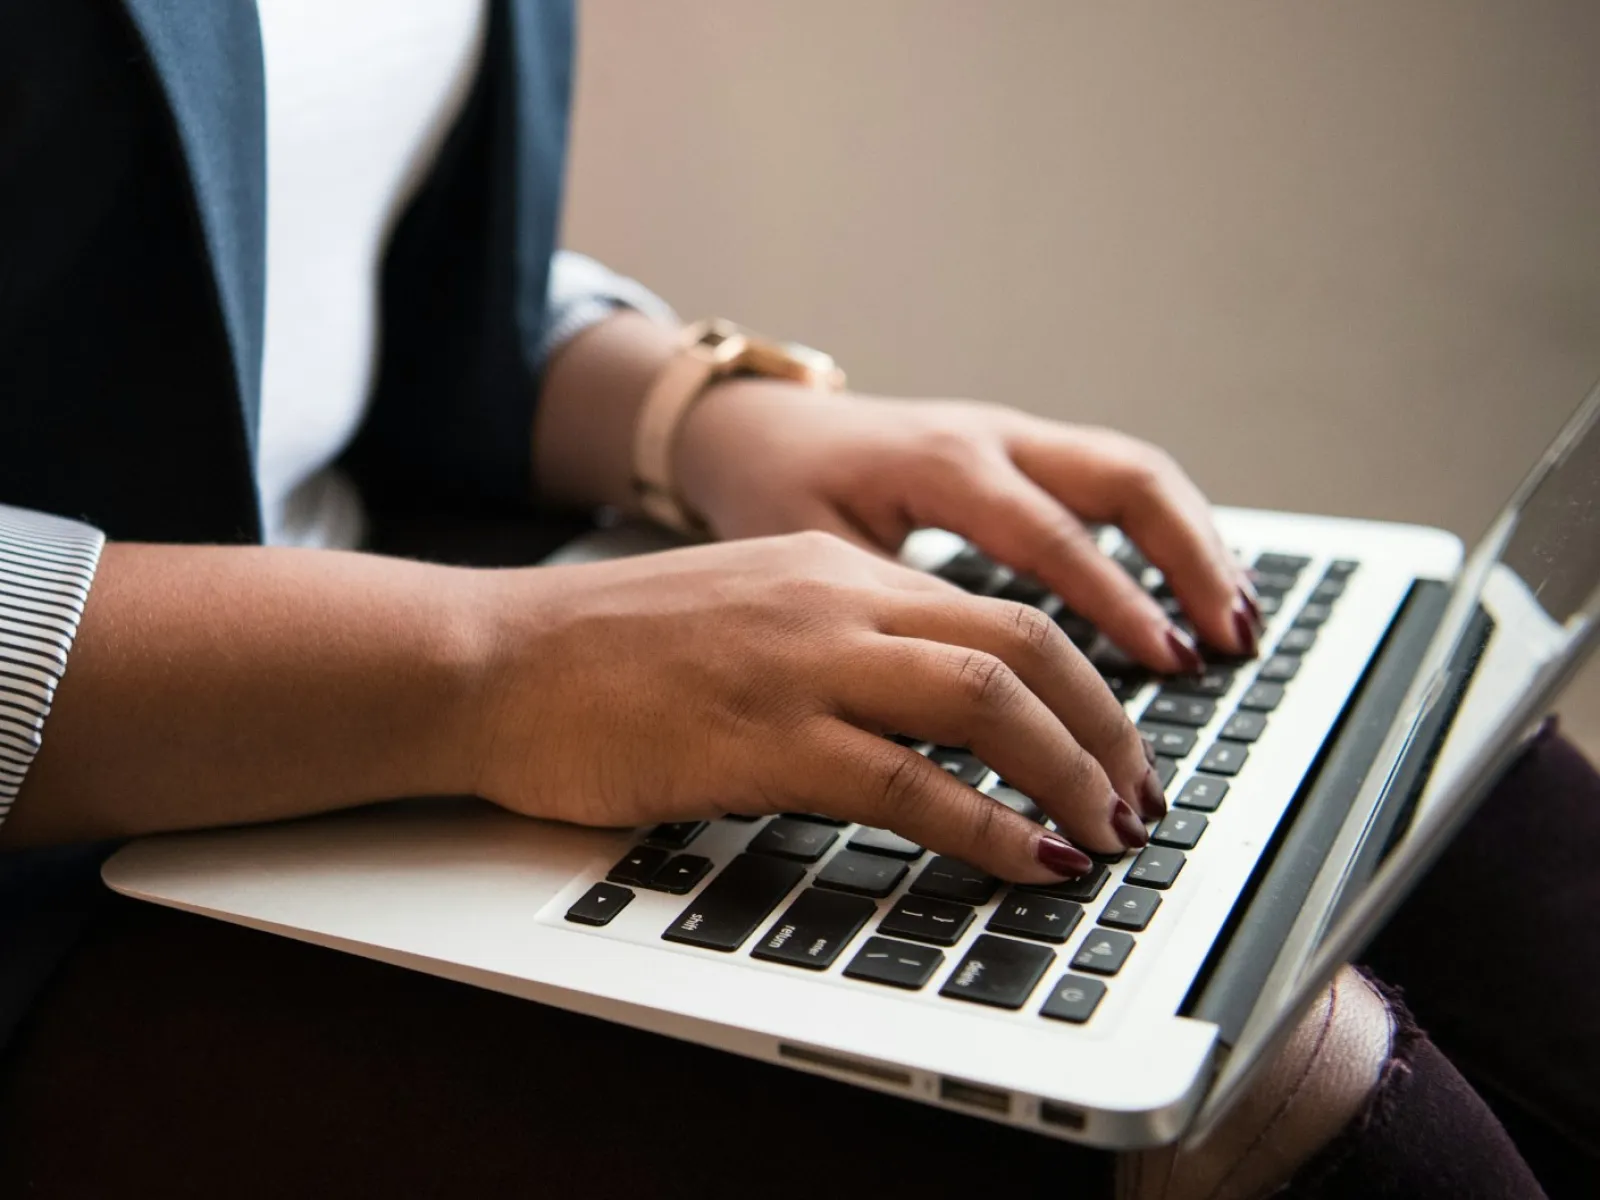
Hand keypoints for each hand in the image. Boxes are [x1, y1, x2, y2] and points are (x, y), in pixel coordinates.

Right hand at [471, 532, 1163, 881]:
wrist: (493, 660)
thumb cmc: (605, 652)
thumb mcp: (745, 615)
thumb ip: (838, 643)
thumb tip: (929, 711)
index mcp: (835, 569)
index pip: (999, 611)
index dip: (1081, 683)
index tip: (1114, 743)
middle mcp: (834, 600)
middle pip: (1023, 644)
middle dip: (1106, 727)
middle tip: (1139, 796)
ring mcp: (800, 665)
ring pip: (986, 700)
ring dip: (1069, 773)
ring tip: (1107, 832)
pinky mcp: (760, 738)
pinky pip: (909, 782)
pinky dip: (988, 827)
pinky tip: (1029, 861)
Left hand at [673, 382, 1261, 671]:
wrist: (756, 429)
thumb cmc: (777, 494)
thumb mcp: (814, 558)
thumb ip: (888, 619)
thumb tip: (959, 708)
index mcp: (942, 465)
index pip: (1053, 535)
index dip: (1116, 601)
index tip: (1166, 662)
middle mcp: (991, 439)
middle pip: (1125, 479)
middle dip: (1189, 561)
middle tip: (1231, 642)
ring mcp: (1013, 437)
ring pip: (1133, 473)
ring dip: (1193, 544)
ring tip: (1237, 623)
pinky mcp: (1021, 451)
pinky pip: (1112, 481)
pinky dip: (1163, 534)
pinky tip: (1191, 590)